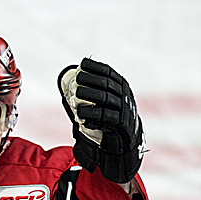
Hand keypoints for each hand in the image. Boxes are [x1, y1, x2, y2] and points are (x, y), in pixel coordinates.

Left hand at [59, 58, 144, 182]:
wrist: (127, 136)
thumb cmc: (111, 114)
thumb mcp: (108, 98)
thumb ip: (96, 89)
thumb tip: (73, 78)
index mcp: (121, 85)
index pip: (108, 72)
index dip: (95, 67)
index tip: (82, 63)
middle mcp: (124, 95)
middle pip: (106, 84)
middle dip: (91, 80)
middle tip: (77, 78)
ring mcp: (123, 109)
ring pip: (106, 99)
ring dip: (90, 96)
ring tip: (76, 94)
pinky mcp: (121, 124)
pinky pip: (106, 118)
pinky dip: (93, 116)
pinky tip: (81, 115)